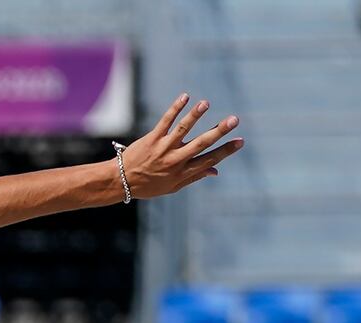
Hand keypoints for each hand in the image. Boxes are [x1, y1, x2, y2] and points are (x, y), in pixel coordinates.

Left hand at [118, 94, 242, 199]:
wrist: (119, 182)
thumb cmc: (148, 185)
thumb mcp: (172, 187)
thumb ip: (194, 177)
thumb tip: (215, 170)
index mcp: (182, 172)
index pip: (209, 160)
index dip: (225, 151)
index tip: (240, 141)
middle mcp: (175, 160)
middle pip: (200, 144)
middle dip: (218, 131)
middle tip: (234, 120)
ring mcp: (163, 148)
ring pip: (182, 130)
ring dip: (195, 115)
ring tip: (206, 103)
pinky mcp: (151, 138)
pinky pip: (165, 121)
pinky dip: (175, 108)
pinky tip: (186, 97)